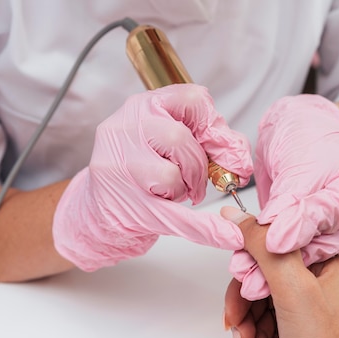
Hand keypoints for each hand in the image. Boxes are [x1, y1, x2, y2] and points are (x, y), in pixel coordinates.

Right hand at [52, 84, 252, 270]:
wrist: (101, 206)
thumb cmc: (139, 168)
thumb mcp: (166, 141)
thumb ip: (206, 139)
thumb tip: (238, 156)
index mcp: (142, 106)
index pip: (191, 100)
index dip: (215, 126)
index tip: (221, 147)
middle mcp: (124, 129)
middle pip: (180, 139)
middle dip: (200, 164)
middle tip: (201, 180)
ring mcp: (118, 166)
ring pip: (170, 174)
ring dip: (187, 187)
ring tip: (178, 191)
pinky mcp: (124, 203)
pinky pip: (174, 217)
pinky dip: (206, 229)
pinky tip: (227, 235)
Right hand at [222, 207, 338, 337]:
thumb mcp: (292, 290)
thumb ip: (262, 247)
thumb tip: (235, 215)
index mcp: (328, 264)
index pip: (274, 249)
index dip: (249, 270)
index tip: (238, 290)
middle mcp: (323, 284)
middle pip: (265, 280)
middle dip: (246, 307)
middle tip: (236, 325)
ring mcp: (315, 311)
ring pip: (265, 306)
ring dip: (251, 328)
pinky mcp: (307, 334)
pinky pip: (273, 326)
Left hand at [231, 94, 338, 299]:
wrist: (301, 128)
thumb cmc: (309, 134)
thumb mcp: (300, 166)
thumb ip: (290, 204)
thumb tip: (277, 240)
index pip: (335, 214)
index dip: (303, 230)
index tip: (274, 244)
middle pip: (325, 242)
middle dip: (285, 260)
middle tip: (252, 274)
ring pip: (309, 252)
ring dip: (274, 267)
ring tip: (245, 276)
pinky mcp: (321, 236)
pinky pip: (297, 251)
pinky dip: (272, 259)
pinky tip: (249, 270)